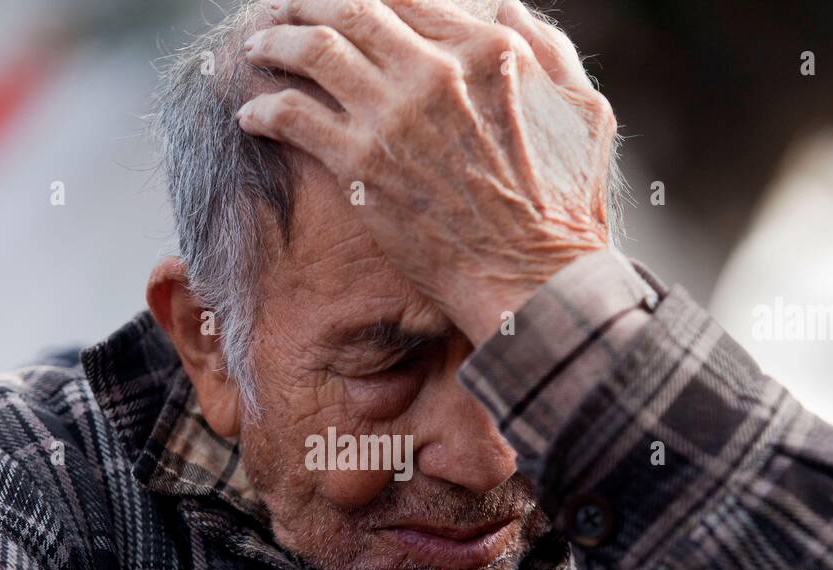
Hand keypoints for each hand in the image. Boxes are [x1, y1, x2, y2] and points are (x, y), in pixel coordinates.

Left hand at [238, 0, 616, 346]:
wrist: (531, 278)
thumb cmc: (564, 207)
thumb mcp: (583, 111)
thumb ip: (544, 49)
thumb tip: (504, 8)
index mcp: (489, 50)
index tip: (342, 3)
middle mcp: (435, 72)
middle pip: (351, 10)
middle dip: (307, 1)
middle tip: (282, 6)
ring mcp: (393, 117)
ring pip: (314, 52)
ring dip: (276, 41)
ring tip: (256, 45)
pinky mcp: (361, 165)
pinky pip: (293, 116)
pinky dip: (264, 107)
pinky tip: (249, 113)